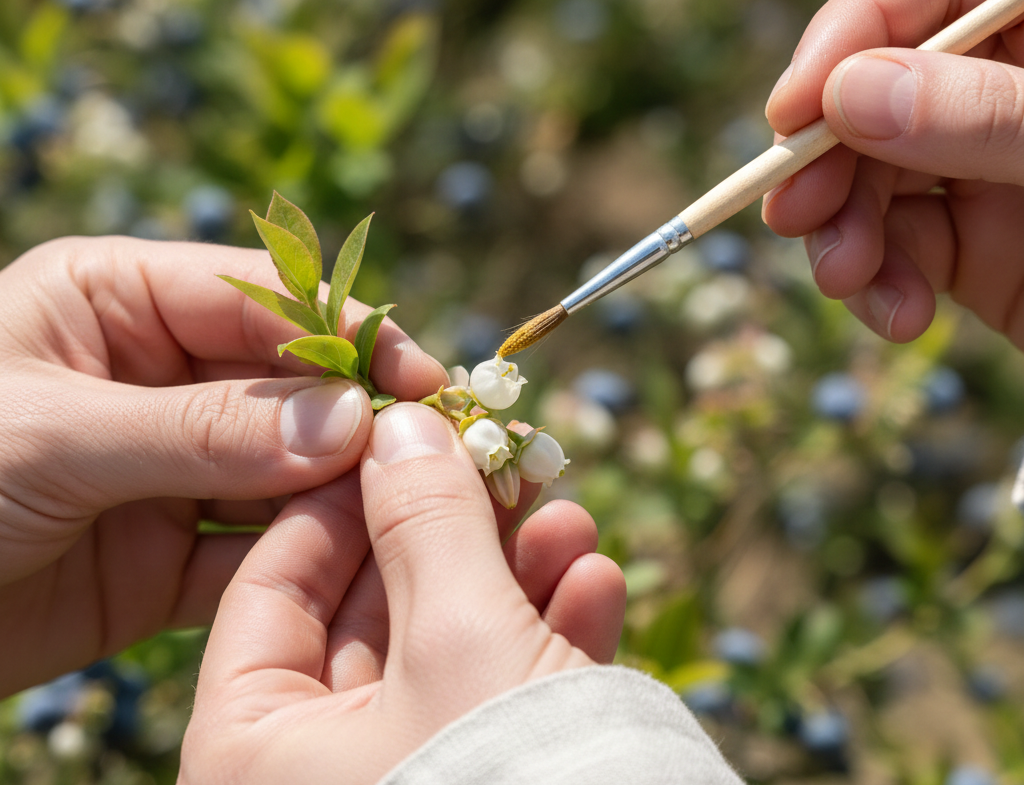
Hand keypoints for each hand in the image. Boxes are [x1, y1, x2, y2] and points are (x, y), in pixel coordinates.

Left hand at [0, 236, 445, 695]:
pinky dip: (307, 562)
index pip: (261, 301)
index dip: (346, 335)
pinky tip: (357, 568)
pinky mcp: (171, 555)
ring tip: (416, 513)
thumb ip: (205, 430)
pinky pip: (257, 550)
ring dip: (345, 492)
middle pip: (288, 389)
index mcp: (118, 302)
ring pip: (285, 472)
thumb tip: (349, 420)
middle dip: (360, 419)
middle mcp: (157, 378)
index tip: (421, 377)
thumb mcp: (54, 436)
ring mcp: (172, 468)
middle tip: (439, 452)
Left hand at [179, 403, 625, 783]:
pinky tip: (594, 582)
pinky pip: (504, 696)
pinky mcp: (488, 784)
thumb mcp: (458, 636)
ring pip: (450, 644)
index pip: (274, 584)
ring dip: (515, 573)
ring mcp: (410, 778)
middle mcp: (320, 773)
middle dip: (449, 526)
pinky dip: (549, 636)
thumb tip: (401, 421)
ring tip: (567, 513)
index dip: (341, 494)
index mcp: (257, 752)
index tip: (402, 430)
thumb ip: (424, 521)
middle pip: (378, 607)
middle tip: (499, 458)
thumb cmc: (505, 784)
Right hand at [761, 0, 1023, 345]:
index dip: (843, 42)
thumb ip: (979, 114)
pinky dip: (876, 288)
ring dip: (839, 237)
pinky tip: (899, 316)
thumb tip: (847, 94)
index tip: (791, 111)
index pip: (913, 1)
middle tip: (796, 213)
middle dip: (823, 164)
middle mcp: (999, 92)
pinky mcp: (974, 245)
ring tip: (847, 280)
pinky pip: (895, 252)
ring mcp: (982, 169)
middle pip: (870, 99)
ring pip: (866, 181)